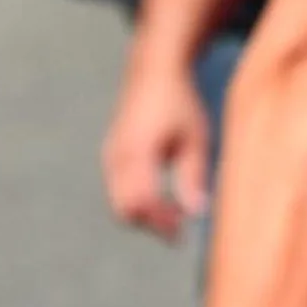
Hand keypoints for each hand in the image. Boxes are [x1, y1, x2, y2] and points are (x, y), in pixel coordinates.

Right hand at [101, 67, 211, 242]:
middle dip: (150, 224)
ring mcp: (110, 156)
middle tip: (179, 230)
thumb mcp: (195, 138)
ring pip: (119, 202)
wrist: (152, 74)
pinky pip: (118, 189)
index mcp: (138, 151)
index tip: (182, 233)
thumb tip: (197, 212)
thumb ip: (193, 176)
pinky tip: (163, 200)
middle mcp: (117, 156)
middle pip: (125, 208)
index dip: (161, 222)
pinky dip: (137, 201)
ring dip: (144, 215)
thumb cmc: (180, 105)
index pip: (143, 200)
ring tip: (174, 216)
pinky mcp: (111, 156)